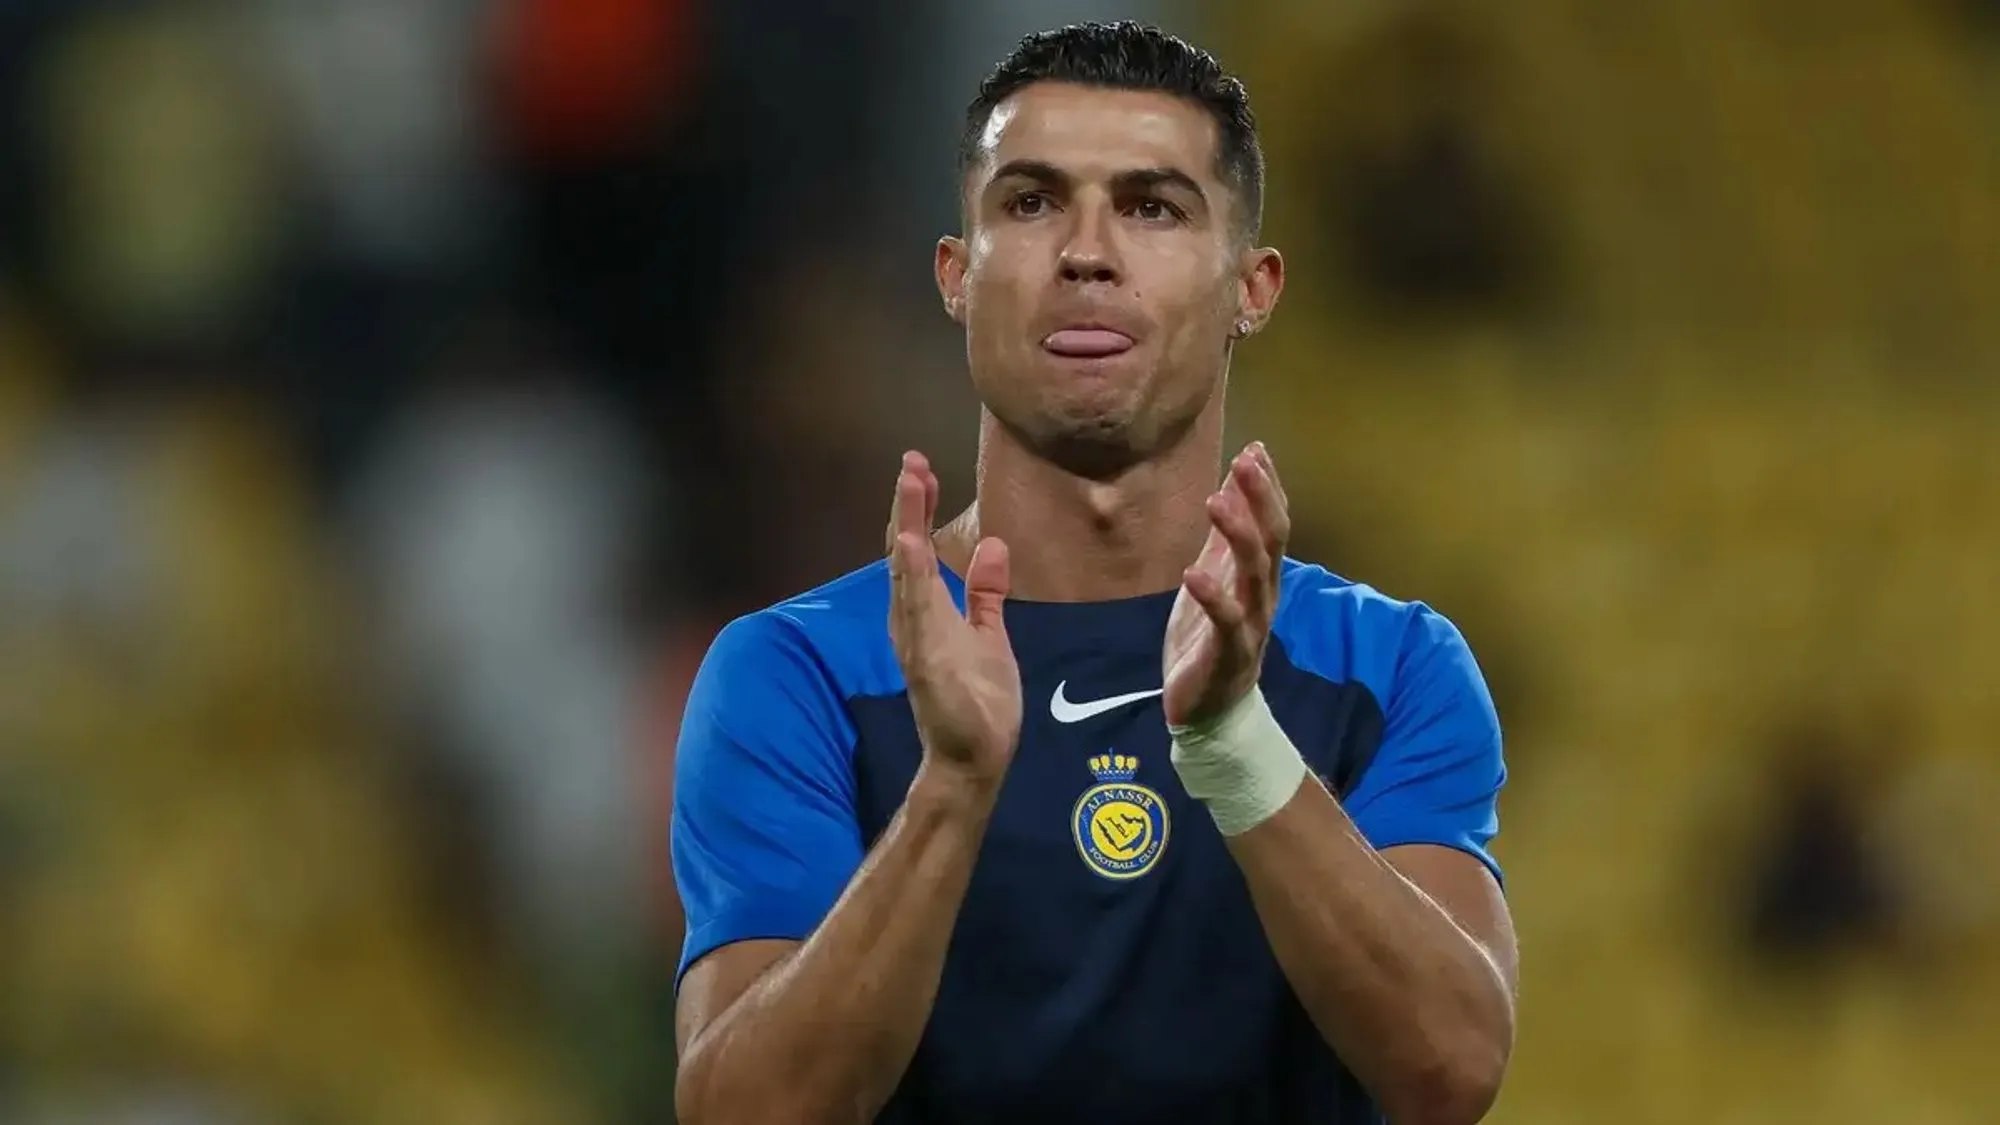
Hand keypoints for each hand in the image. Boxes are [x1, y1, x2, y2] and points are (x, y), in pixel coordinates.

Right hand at [885, 451, 1021, 791]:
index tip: (922, 468)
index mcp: (928, 612)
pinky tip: (910, 547)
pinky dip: (911, 579)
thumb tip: (993, 545)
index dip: (919, 509)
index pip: (919, 550)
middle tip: (912, 461)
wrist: (975, 759)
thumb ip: (986, 594)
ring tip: (909, 486)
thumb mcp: (989, 635)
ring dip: (907, 529)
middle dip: (907, 507)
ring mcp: (917, 640)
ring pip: (907, 575)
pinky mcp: (926, 662)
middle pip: (904, 553)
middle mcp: (914, 620)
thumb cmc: (979, 702)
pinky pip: (918, 613)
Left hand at [1162, 442, 1289, 726]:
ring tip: (1215, 501)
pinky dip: (1213, 596)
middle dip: (1260, 500)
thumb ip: (1225, 536)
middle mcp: (1263, 597)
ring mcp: (1249, 626)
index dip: (1267, 488)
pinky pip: (1226, 622)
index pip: (1273, 524)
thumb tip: (1235, 483)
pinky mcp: (1228, 655)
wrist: (1208, 712)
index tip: (1255, 450)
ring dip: (1237, 535)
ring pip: (1253, 575)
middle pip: (1270, 542)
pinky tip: (1193, 573)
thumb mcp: (1215, 577)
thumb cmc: (1210, 639)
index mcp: (1260, 578)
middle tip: (1245, 462)